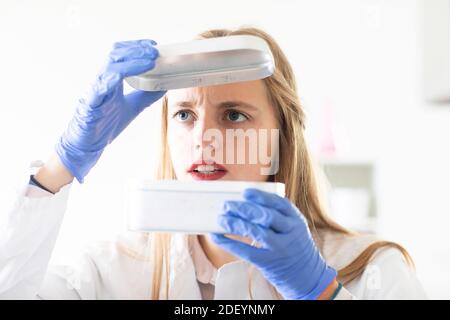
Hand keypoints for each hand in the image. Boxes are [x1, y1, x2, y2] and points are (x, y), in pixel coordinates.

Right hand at [55, 39, 165, 182]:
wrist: (87, 145)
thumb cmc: (104, 124)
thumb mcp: (132, 107)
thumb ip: (145, 96)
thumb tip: (162, 86)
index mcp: (111, 81)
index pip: (122, 56)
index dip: (136, 47)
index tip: (152, 44)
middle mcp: (102, 82)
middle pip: (116, 56)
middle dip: (136, 50)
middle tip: (153, 50)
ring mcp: (95, 92)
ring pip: (109, 69)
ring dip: (130, 63)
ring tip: (148, 61)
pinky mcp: (89, 106)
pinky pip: (97, 91)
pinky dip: (109, 82)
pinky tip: (122, 78)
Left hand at [210, 188, 336, 299]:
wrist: (308, 275)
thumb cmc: (294, 245)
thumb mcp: (293, 227)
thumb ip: (277, 216)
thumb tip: (244, 203)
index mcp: (296, 220)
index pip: (279, 203)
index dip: (261, 197)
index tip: (245, 192)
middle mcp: (290, 232)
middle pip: (266, 217)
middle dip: (244, 209)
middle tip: (226, 205)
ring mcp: (280, 248)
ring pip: (256, 233)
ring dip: (236, 224)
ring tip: (221, 219)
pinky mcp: (269, 262)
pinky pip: (247, 252)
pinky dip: (230, 243)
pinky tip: (218, 237)